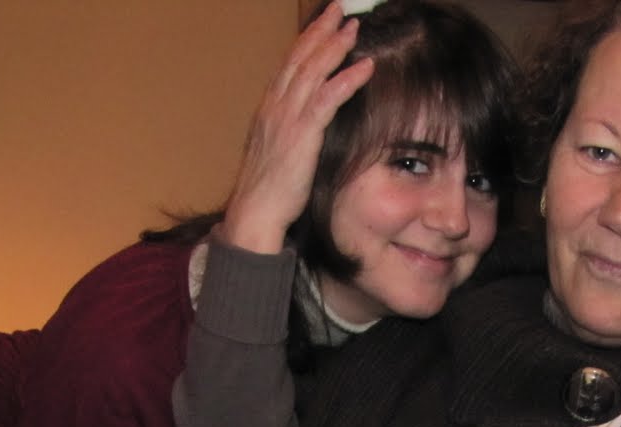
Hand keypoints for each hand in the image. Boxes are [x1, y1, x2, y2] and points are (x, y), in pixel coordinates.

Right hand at [220, 3, 375, 253]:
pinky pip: (328, 98)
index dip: (307, 40)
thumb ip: (289, 131)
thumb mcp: (277, 152)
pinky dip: (347, 79)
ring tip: (354, 27)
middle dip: (321, 30)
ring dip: (335, 46)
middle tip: (340, 9)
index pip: (289, 64)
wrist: (255, 212)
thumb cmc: (268, 190)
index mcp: (269, 108)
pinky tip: (364, 66)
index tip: (322, 22)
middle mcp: (276, 106)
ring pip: (313, 71)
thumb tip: (304, 125)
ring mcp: (287, 118)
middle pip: (300, 57)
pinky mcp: (302, 134)